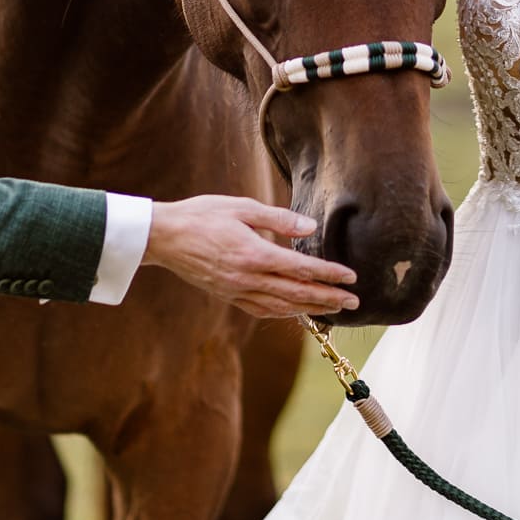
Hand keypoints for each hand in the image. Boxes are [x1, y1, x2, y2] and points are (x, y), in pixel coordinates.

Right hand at [143, 194, 358, 317]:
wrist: (164, 237)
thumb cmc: (202, 215)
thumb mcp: (242, 207)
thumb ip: (279, 219)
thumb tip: (310, 228)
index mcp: (254, 254)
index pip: (301, 269)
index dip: (329, 275)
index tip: (351, 277)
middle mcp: (248, 278)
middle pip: (297, 294)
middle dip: (329, 298)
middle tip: (354, 302)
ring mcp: (237, 291)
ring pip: (282, 306)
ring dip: (311, 309)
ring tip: (334, 309)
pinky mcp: (228, 295)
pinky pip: (262, 309)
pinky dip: (285, 312)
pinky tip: (297, 310)